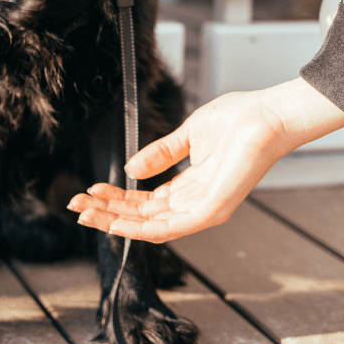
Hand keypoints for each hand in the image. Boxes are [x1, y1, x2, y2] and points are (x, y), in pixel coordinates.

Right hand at [67, 78, 343, 242]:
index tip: (90, 191)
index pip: (144, 202)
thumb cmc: (238, 121)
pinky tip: (118, 222)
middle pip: (142, 217)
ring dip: (116, 221)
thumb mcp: (187, 135)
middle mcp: (194, 203)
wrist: (266, 114)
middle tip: (77, 205)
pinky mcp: (213, 210)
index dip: (114, 198)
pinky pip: (173, 228)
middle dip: (106, 212)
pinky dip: (142, 228)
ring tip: (87, 214)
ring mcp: (204, 210)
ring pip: (152, 226)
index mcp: (188, 187)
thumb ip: (160, 154)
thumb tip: (130, 168)